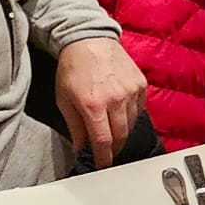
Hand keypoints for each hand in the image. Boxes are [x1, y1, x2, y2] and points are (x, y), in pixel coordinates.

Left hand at [55, 36, 147, 165]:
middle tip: (108, 151)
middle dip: (114, 148)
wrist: (89, 40)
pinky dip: (130, 114)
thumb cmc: (73, 68)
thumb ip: (74, 126)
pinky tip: (120, 110)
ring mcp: (131, 91)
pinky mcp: (140, 84)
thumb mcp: (64, 99)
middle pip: (121, 136)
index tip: (102, 165)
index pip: (103, 141)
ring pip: (131, 123)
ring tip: (112, 127)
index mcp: (93, 105)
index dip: (103, 158)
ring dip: (122, 130)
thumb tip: (80, 148)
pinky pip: (139, 108)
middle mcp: (115, 99)